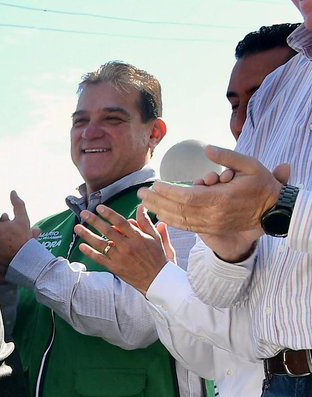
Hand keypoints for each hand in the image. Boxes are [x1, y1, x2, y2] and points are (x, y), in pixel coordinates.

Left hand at [73, 204, 173, 294]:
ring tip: (77, 227)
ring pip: (101, 244)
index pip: (121, 222)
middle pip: (107, 230)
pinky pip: (100, 259)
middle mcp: (127, 246)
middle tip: (83, 213)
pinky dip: (90, 253)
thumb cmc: (157, 256)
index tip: (99, 207)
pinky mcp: (115, 267)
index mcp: (137, 237)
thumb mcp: (155, 237)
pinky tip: (81, 246)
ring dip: (87, 235)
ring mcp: (120, 257)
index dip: (109, 213)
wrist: (157, 278)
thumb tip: (140, 206)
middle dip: (94, 220)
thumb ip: (145, 222)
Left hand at [138, 146, 286, 262]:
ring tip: (145, 203)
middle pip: (177, 210)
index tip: (154, 184)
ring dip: (160, 212)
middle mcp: (212, 215)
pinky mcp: (211, 229)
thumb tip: (207, 149)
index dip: (167, 192)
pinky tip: (160, 214)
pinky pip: (187, 226)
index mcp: (220, 199)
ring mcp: (211, 224)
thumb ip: (228, 157)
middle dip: (157, 201)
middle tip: (140, 193)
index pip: (186, 197)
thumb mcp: (250, 164)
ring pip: (180, 220)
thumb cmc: (262, 184)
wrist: (274, 210)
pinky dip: (171, 221)